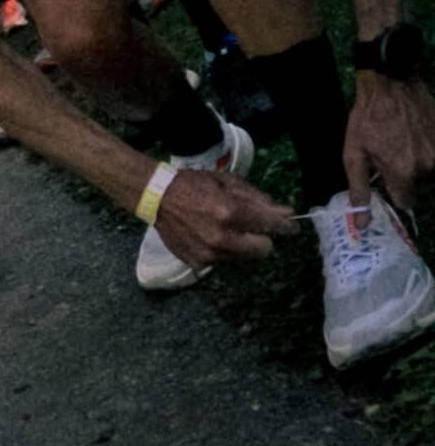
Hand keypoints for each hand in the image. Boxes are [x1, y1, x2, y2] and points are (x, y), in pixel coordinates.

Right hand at [148, 163, 296, 268]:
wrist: (155, 196)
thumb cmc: (193, 184)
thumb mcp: (227, 182)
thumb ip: (258, 198)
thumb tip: (286, 213)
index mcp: (230, 212)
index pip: (272, 227)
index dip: (285, 227)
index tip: (290, 227)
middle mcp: (222, 237)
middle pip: (264, 249)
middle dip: (262, 237)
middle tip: (252, 227)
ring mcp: (210, 253)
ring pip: (244, 257)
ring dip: (241, 245)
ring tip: (224, 229)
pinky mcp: (199, 263)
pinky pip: (224, 261)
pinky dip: (222, 251)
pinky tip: (208, 236)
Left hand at [345, 73, 434, 211]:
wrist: (390, 83)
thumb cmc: (367, 117)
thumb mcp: (353, 153)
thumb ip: (360, 190)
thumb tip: (362, 225)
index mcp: (403, 173)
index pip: (405, 202)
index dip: (393, 192)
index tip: (385, 181)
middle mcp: (428, 167)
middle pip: (417, 185)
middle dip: (403, 174)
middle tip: (389, 153)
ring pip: (428, 170)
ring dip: (415, 161)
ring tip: (399, 140)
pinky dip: (424, 148)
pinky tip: (411, 133)